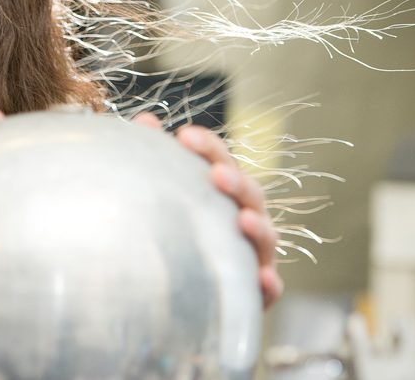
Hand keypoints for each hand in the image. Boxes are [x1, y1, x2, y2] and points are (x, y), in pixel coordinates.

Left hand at [132, 113, 283, 308]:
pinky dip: (270, 283)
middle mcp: (244, 218)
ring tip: (243, 219)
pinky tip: (263, 277)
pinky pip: (270, 288)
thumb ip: (157, 160)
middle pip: (249, 193)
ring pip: (266, 237)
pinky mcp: (256, 291)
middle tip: (216, 173)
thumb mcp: (164, 196)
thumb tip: (144, 120)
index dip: (209, 147)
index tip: (185, 136)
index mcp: (222, 193)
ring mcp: (254, 254)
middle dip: (236, 181)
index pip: (221, 162)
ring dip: (258, 226)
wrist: (177, 294)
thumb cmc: (176, 234)